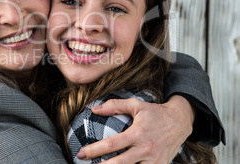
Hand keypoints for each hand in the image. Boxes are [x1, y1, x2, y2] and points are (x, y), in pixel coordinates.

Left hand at [76, 95, 194, 163]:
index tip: (82, 154)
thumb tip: (94, 109)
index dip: (95, 150)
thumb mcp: (136, 105)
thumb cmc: (155, 112)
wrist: (181, 122)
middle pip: (120, 163)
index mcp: (137, 133)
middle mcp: (145, 149)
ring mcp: (154, 160)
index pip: (112, 144)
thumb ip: (114, 105)